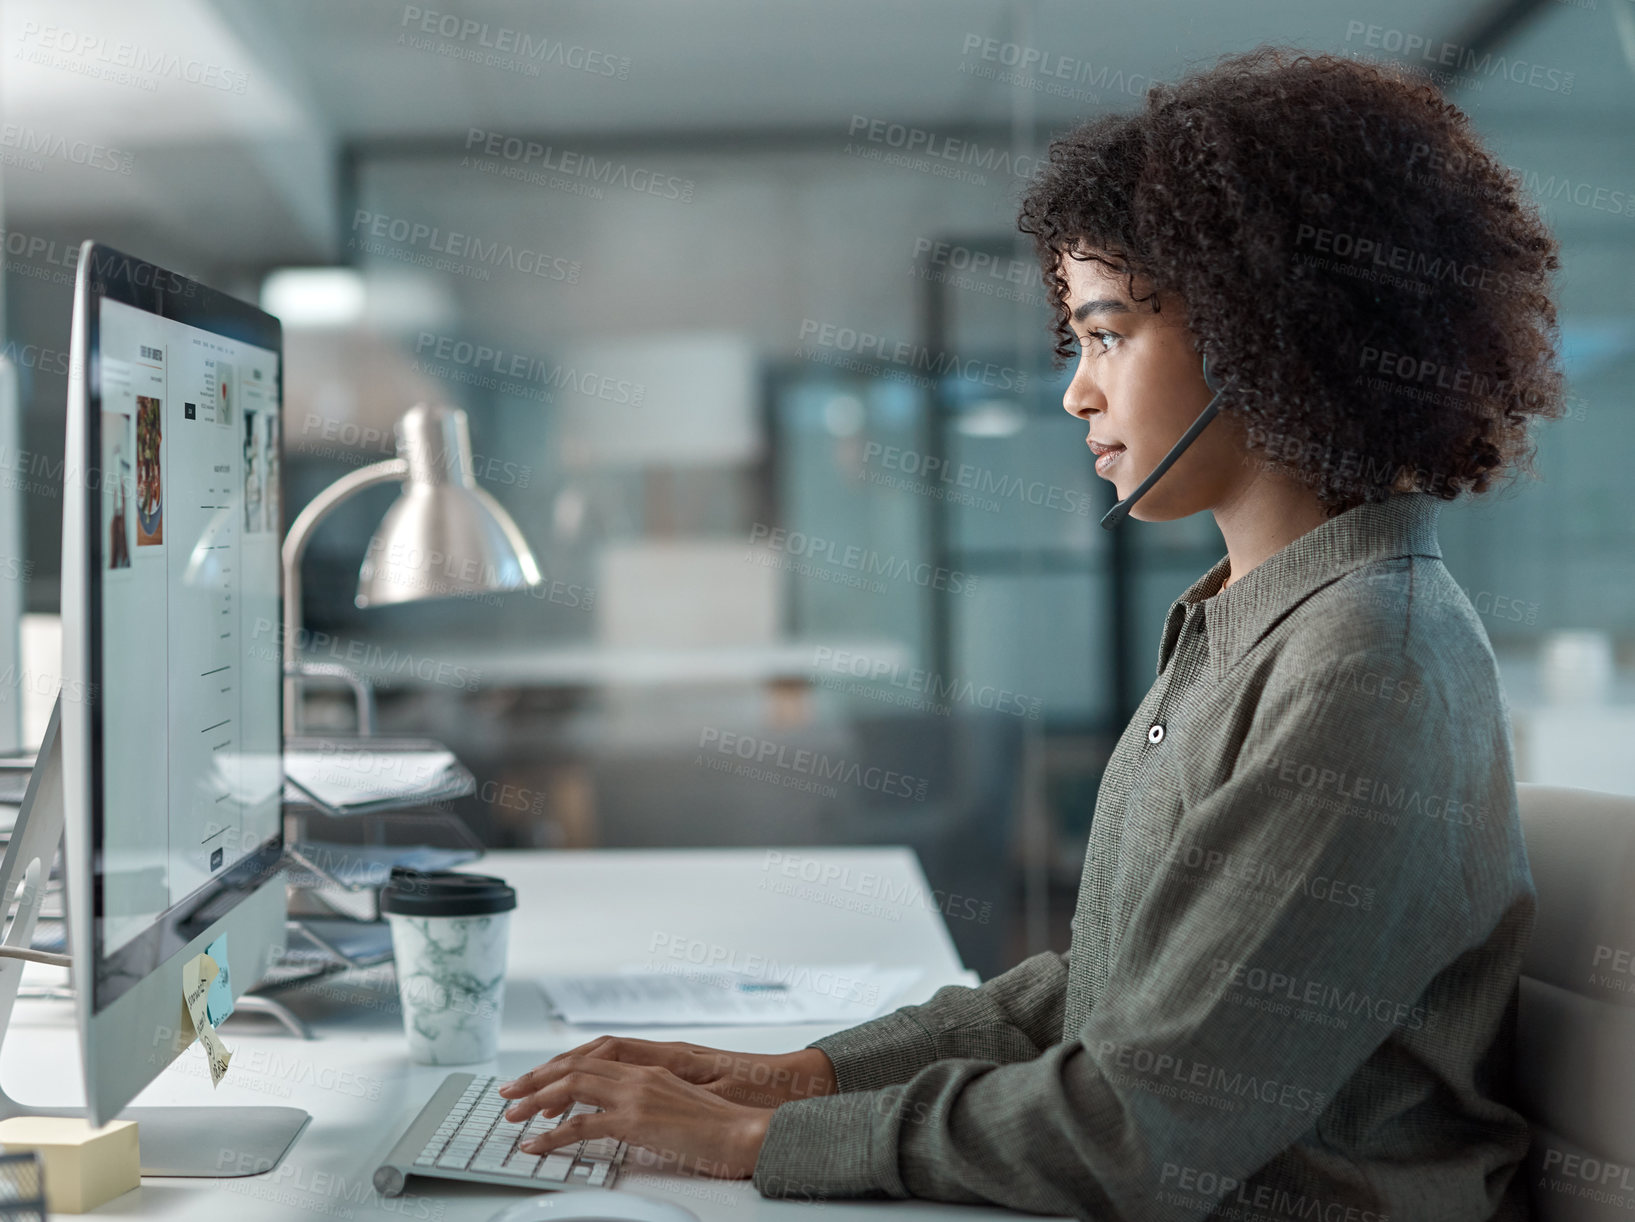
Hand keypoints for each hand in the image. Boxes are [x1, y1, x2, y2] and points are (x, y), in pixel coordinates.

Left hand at [497, 1056, 772, 1178]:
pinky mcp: (636, 1120)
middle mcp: (639, 1075)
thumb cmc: (722, 1124)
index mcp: (650, 1068)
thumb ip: (650, 1101)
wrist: (747, 1132)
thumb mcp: (680, 1104)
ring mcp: (636, 1094)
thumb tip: (624, 1114)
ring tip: (513, 1113)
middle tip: (510, 1092)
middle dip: (537, 1077)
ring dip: (536, 1099)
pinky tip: (536, 1144)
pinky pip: (582, 1125)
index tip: (537, 1082)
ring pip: (572, 1086)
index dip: (561, 1067)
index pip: (593, 1058)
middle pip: (575, 1065)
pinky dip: (552, 1135)